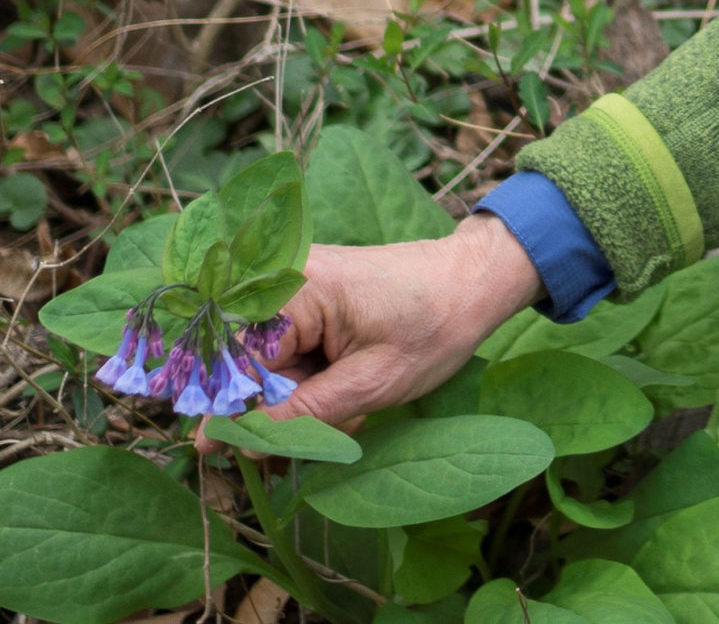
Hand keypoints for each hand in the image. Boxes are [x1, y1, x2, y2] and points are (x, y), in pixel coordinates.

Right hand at [197, 213, 543, 447]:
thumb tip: (243, 443)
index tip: (224, 452)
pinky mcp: (315, 300)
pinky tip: (356, 393)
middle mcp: (286, 280)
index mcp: (294, 290)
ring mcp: (300, 288)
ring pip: (277, 364)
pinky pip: (297, 351)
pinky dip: (320, 380)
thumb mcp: (371, 382)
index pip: (237, 363)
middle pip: (253, 364)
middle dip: (283, 408)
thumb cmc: (437, 324)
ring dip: (308, 399)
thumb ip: (303, 414)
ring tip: (357, 410)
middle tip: (327, 430)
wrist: (480, 281)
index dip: (235, 411)